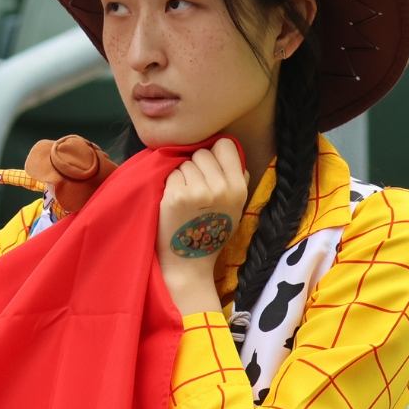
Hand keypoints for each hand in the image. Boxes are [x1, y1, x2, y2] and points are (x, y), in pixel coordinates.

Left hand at [156, 137, 248, 315]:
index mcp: (239, 188)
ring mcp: (198, 191)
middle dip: (195, 165)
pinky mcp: (176, 196)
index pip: (225, 144)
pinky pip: (170, 174)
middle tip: (194, 188)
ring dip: (180, 175)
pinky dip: (169, 185)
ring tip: (184, 198)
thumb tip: (230, 151)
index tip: (208, 168)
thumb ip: (237, 179)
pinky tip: (173, 203)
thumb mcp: (235, 207)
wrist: (188, 263)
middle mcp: (222, 188)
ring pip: (184, 163)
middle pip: (202, 153)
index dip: (213, 153)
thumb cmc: (210, 233)